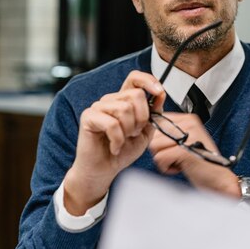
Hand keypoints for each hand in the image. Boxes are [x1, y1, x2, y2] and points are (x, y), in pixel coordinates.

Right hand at [64, 71, 165, 214]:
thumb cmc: (122, 151)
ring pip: (125, 109)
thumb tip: (160, 95)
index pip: (135, 78)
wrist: (104, 170)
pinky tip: (115, 147)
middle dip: (141, 118)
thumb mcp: (145, 132)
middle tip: (134, 133)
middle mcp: (110, 100)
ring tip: (123, 140)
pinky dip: (118, 140)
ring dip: (129, 130)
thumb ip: (153, 114)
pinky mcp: (88, 117)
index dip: (148, 80)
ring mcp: (98, 107)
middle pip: (135, 95)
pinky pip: (112, 124)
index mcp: (123, 100)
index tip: (159, 92)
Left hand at [149, 112, 239, 198]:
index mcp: (189, 119)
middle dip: (161, 150)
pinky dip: (166, 168)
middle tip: (177, 157)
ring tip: (179, 162)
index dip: (159, 138)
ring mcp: (187, 136)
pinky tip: (180, 167)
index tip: (170, 147)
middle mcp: (188, 124)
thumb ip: (171, 133)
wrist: (219, 180)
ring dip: (164, 160)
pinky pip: (159, 158)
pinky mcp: (184, 151)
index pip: (159, 121)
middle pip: (154, 134)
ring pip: (154, 146)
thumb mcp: (187, 141)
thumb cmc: (201, 163)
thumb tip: (149, 131)